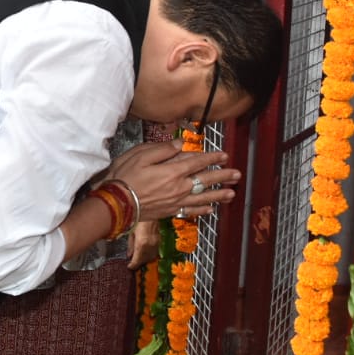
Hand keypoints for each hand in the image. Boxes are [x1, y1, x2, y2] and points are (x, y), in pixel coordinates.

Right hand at [104, 141, 240, 221]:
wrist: (116, 203)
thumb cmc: (125, 176)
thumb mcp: (140, 155)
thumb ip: (163, 149)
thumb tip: (180, 143)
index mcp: (173, 171)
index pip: (198, 162)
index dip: (212, 158)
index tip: (224, 155)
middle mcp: (179, 187)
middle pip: (205, 180)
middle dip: (223, 176)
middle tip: (237, 174)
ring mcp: (175, 201)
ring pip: (203, 197)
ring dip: (218, 195)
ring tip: (232, 194)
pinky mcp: (170, 211)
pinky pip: (190, 211)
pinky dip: (202, 210)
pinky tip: (210, 210)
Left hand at [127, 219, 158, 267]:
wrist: (150, 214)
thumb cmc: (138, 222)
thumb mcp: (131, 233)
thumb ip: (130, 246)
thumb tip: (129, 256)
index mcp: (141, 243)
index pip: (137, 259)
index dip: (133, 265)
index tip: (129, 267)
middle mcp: (149, 246)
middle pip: (144, 260)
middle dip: (138, 263)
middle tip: (133, 263)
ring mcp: (156, 244)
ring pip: (150, 258)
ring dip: (144, 260)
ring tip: (138, 259)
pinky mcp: (159, 242)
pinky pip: (155, 252)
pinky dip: (149, 255)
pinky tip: (145, 254)